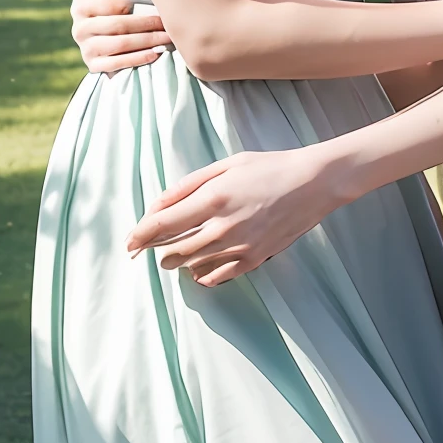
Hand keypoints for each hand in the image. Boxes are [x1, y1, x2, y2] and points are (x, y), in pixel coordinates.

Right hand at [62, 0, 171, 74]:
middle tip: (169, 22)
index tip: (155, 2)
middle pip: (118, 25)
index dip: (132, 4)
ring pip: (120, 45)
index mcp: (80, 5)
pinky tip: (155, 54)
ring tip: (168, 38)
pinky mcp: (93, 66)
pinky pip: (117, 64)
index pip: (108, 4)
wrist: (104, 35)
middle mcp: (78, 28)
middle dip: (148, 23)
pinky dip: (138, 59)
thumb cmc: (112, 4)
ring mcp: (85, 49)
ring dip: (148, 41)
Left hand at [126, 145, 340, 285]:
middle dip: (157, 250)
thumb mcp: (225, 166)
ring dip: (178, 261)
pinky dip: (202, 274)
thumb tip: (158, 205)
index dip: (140, 236)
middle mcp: (223, 227)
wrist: (313, 183)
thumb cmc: (269, 167)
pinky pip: (217, 277)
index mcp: (213, 199)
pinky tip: (199, 267)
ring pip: (192, 265)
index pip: (163, 225)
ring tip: (175, 252)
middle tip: (151, 246)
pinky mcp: (254, 260)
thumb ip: (188, 186)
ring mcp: (240, 247)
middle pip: (174, 251)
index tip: (128, 243)